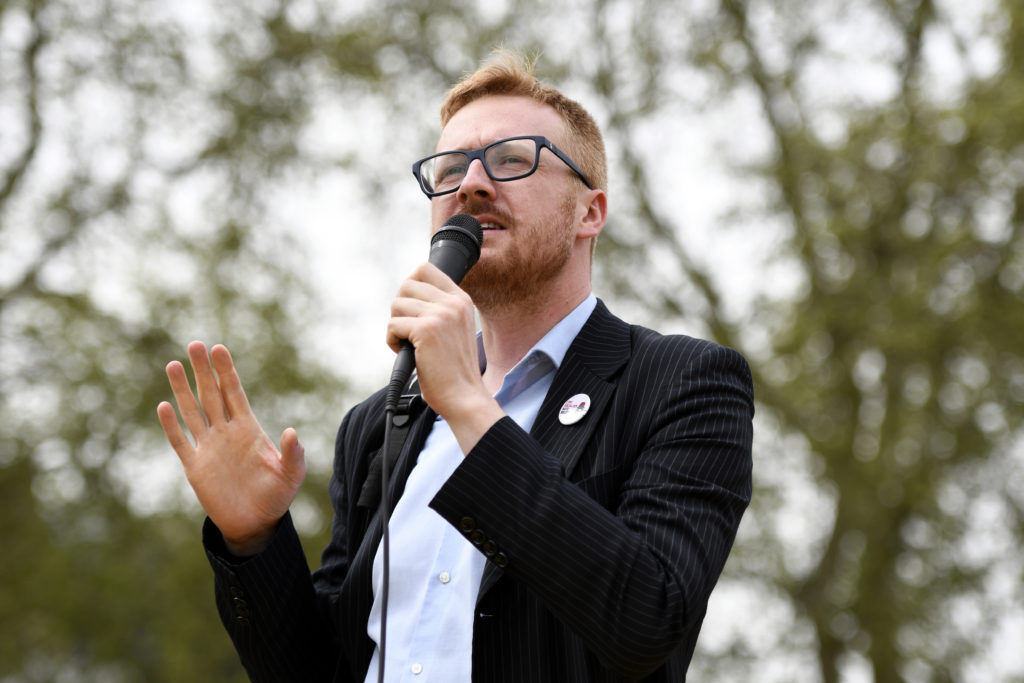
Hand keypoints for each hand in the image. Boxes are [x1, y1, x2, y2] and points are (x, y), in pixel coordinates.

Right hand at [157, 342, 305, 555]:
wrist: (255, 523)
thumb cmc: (277, 496)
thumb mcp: (291, 474)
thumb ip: (293, 454)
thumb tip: (292, 432)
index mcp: (249, 429)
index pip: (234, 393)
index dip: (226, 371)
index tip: (219, 348)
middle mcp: (226, 433)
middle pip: (211, 395)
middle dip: (203, 370)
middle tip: (194, 344)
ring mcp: (209, 448)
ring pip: (192, 412)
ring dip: (182, 390)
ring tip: (173, 365)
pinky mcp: (196, 467)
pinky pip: (180, 442)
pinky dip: (172, 425)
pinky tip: (164, 406)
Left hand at [386, 264, 503, 451]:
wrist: (464, 396)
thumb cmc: (455, 370)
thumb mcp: (454, 329)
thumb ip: (439, 309)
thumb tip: (406, 294)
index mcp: (461, 300)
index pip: (425, 269)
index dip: (410, 288)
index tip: (411, 310)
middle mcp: (453, 303)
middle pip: (407, 285)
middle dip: (400, 309)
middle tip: (408, 331)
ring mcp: (440, 315)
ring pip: (397, 304)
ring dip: (395, 326)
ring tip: (408, 345)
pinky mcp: (426, 330)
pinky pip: (392, 325)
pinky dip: (392, 341)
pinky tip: (405, 353)